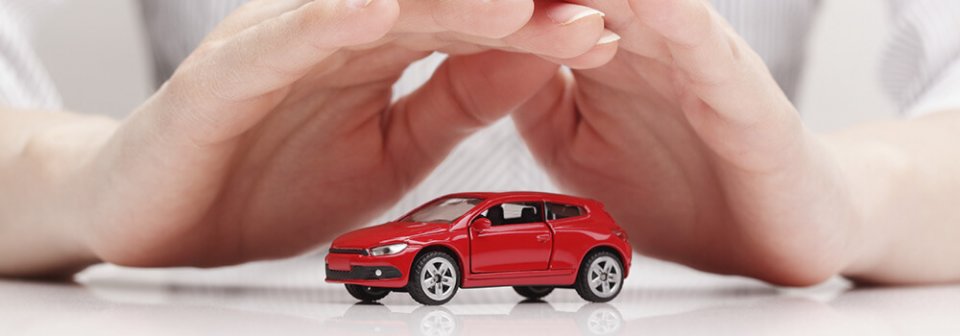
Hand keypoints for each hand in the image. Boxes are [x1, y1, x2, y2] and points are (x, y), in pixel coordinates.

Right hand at [60, 0, 618, 267]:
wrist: (166, 220)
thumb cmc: (271, 181)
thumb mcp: (396, 149)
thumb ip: (457, 100)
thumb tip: (532, 57)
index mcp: (378, 45)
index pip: (469, 21)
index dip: (537, 27)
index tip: (603, 35)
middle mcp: (333, 29)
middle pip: (434, 3)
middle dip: (510, 10)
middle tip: (583, 8)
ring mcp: (278, 43)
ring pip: (371, 9)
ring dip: (446, 4)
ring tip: (515, 4)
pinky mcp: (223, 74)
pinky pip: (283, 42)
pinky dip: (329, 24)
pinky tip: (379, 14)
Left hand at [514, 0, 861, 284]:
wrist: (769, 232)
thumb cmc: (673, 183)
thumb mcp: (569, 143)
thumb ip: (527, 94)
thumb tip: (473, 52)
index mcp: (596, 45)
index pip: (539, 2)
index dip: (492, 0)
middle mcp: (640, 35)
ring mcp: (688, 54)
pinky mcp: (734, 88)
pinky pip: (699, 43)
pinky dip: (673, 18)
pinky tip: (647, 4)